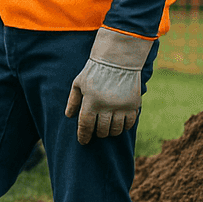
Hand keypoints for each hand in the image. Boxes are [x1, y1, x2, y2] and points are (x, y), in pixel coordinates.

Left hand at [65, 28, 153, 144]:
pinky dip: (124, 127)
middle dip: (98, 134)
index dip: (83, 136)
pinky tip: (120, 125)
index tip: (83, 141)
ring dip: (111, 132)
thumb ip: (73, 101)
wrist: (118, 59)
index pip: (86, 126)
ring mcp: (122, 106)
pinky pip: (130, 123)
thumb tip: (69, 116)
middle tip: (96, 132)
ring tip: (107, 130)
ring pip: (116, 129)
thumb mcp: (78, 83)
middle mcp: (107, 106)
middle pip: (102, 130)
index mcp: (91, 102)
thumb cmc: (94, 71)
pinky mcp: (134, 104)